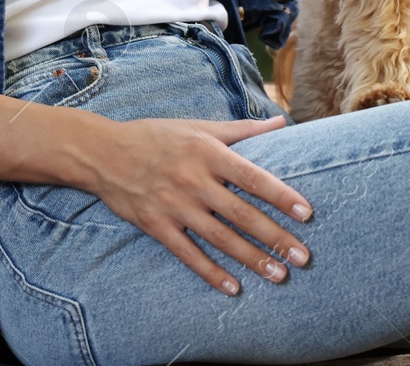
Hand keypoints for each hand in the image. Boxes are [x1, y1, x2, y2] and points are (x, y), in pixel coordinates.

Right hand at [81, 114, 311, 295]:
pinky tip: (234, 288)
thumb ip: (242, 130)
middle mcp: (194, 180)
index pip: (253, 177)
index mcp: (208, 153)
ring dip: (251, 259)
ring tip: (279, 275)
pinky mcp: (157, 226)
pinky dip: (211, 272)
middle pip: (241, 214)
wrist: (104, 153)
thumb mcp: (200, 127)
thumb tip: (280, 122)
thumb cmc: (157, 136)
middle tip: (303, 256)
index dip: (281, 195)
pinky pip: (188, 254)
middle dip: (274, 237)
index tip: (306, 213)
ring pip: (220, 238)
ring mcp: (174, 206)